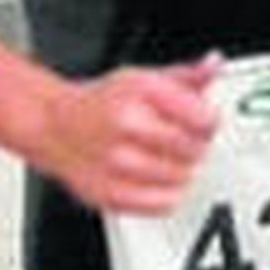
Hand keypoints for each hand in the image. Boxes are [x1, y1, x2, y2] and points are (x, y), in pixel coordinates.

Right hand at [42, 56, 222, 214]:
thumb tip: (214, 65)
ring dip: (180, 171)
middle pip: (195, 150)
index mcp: (140, 93)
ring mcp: (117, 163)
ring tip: (162, 158)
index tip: (202, 122)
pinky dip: (166, 195)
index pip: (204, 119)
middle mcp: (127, 126)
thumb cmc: (101, 103)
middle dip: (194, 146)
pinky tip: (153, 178)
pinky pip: (163, 204)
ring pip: (182, 179)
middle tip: (178, 140)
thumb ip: (186, 76)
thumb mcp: (144, 78)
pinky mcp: (111, 193)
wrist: (54, 126)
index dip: (208, 122)